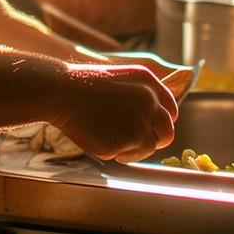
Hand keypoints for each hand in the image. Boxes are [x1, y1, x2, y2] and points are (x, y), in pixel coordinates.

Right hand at [56, 62, 176, 163]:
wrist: (63, 91)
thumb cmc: (85, 85)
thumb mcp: (121, 78)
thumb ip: (142, 95)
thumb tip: (154, 117)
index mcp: (149, 83)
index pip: (170, 109)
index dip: (162, 121)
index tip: (154, 128)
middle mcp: (150, 102)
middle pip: (167, 132)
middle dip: (155, 139)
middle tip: (138, 141)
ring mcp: (140, 123)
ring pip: (149, 147)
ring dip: (134, 148)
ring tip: (110, 136)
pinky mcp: (127, 142)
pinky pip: (127, 155)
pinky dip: (116, 152)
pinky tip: (100, 137)